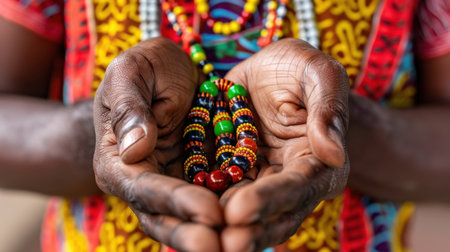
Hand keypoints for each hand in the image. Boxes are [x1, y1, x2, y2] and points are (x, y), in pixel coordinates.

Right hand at [93, 37, 221, 250]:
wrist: (168, 73)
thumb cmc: (144, 69)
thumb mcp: (130, 73)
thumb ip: (130, 108)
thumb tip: (135, 149)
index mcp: (119, 161)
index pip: (144, 188)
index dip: (176, 201)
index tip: (209, 211)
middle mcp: (143, 181)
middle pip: (163, 217)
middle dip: (192, 234)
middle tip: (223, 248)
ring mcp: (171, 183)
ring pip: (188, 219)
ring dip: (213, 234)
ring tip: (241, 244)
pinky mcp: (197, 179)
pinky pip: (213, 199)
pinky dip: (230, 214)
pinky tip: (253, 223)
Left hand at [220, 38, 349, 250]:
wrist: (269, 71)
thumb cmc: (299, 68)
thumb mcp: (317, 73)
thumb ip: (328, 110)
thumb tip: (334, 154)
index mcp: (320, 162)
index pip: (298, 187)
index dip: (270, 200)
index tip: (239, 212)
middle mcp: (292, 180)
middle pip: (273, 213)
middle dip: (247, 231)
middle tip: (219, 245)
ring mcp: (261, 180)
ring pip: (244, 211)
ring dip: (223, 229)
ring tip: (199, 242)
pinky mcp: (235, 174)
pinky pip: (218, 192)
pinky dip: (204, 206)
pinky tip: (184, 217)